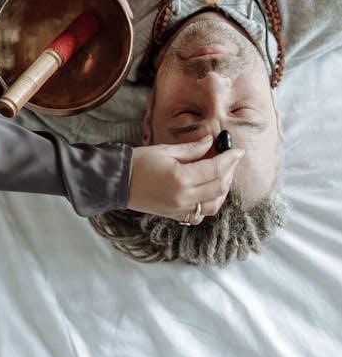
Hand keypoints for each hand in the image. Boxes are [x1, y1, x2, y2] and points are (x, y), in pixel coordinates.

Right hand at [128, 136, 243, 224]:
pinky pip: (201, 214)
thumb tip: (211, 141)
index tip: (238, 149)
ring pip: (214, 204)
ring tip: (222, 173)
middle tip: (231, 158)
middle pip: (219, 187)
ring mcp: (180, 210)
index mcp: (180, 179)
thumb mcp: (165, 150)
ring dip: (223, 189)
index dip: (230, 158)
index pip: (215, 169)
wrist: (117, 183)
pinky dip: (210, 203)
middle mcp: (183, 198)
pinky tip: (209, 190)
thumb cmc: (138, 162)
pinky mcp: (176, 216)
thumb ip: (191, 148)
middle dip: (229, 171)